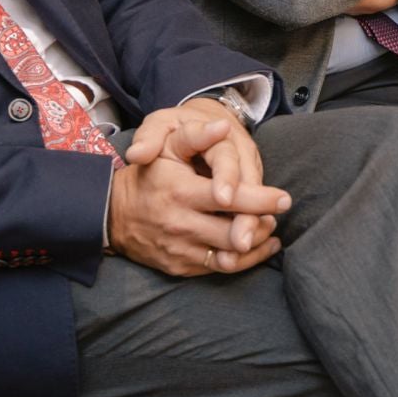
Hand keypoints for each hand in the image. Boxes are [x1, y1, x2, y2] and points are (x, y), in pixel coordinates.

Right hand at [112, 101, 289, 274]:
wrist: (112, 215)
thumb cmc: (148, 176)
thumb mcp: (166, 148)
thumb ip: (196, 136)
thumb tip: (223, 126)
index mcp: (181, 193)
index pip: (230, 200)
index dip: (261, 200)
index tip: (284, 198)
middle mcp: (181, 225)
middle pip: (234, 232)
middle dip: (263, 225)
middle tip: (281, 212)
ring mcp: (181, 250)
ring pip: (230, 257)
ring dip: (256, 245)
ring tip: (270, 231)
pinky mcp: (180, 267)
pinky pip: (218, 269)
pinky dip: (243, 260)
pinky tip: (257, 248)